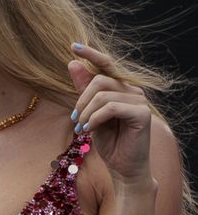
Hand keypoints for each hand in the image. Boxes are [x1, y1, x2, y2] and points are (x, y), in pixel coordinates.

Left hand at [67, 43, 153, 184]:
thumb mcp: (90, 113)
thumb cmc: (108, 142)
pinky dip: (95, 118)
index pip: (106, 64)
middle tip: (75, 119)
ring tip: (82, 128)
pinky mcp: (142, 113)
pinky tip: (90, 130)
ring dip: (86, 112)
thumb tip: (73, 62)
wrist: (123, 168)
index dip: (91, 53)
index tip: (73, 46)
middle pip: (99, 80)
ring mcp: (139, 100)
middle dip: (81, 100)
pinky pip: (111, 107)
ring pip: (103, 94)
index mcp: (121, 88)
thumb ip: (83, 89)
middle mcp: (132, 90)